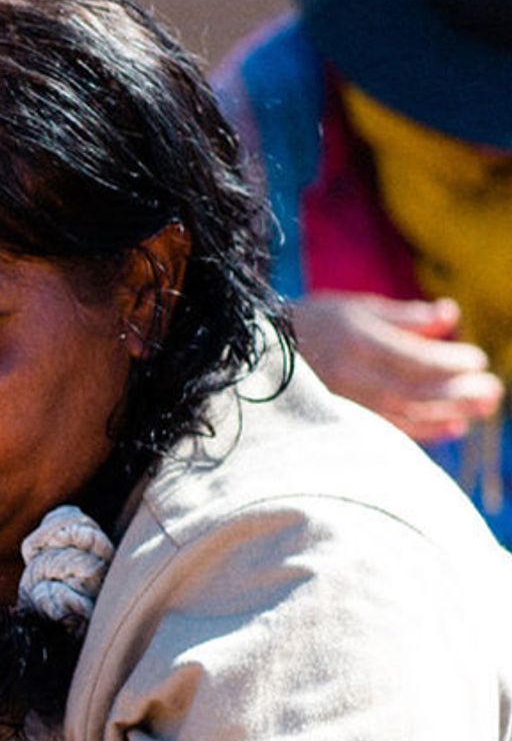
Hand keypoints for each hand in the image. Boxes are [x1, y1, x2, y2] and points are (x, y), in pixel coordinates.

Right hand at [291, 294, 501, 442]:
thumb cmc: (312, 325)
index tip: (478, 360)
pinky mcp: (335, 423)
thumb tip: (450, 315)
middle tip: (493, 392)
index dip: (450, 363)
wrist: (253, 357)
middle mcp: (346, 375)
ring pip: (403, 415)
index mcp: (353, 340)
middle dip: (457, 393)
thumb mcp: (356, 308)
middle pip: (412, 390)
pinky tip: (452, 428)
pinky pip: (386, 431)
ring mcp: (339, 403)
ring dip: (447, 414)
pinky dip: (423, 431)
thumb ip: (404, 316)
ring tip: (481, 410)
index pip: (412, 357)